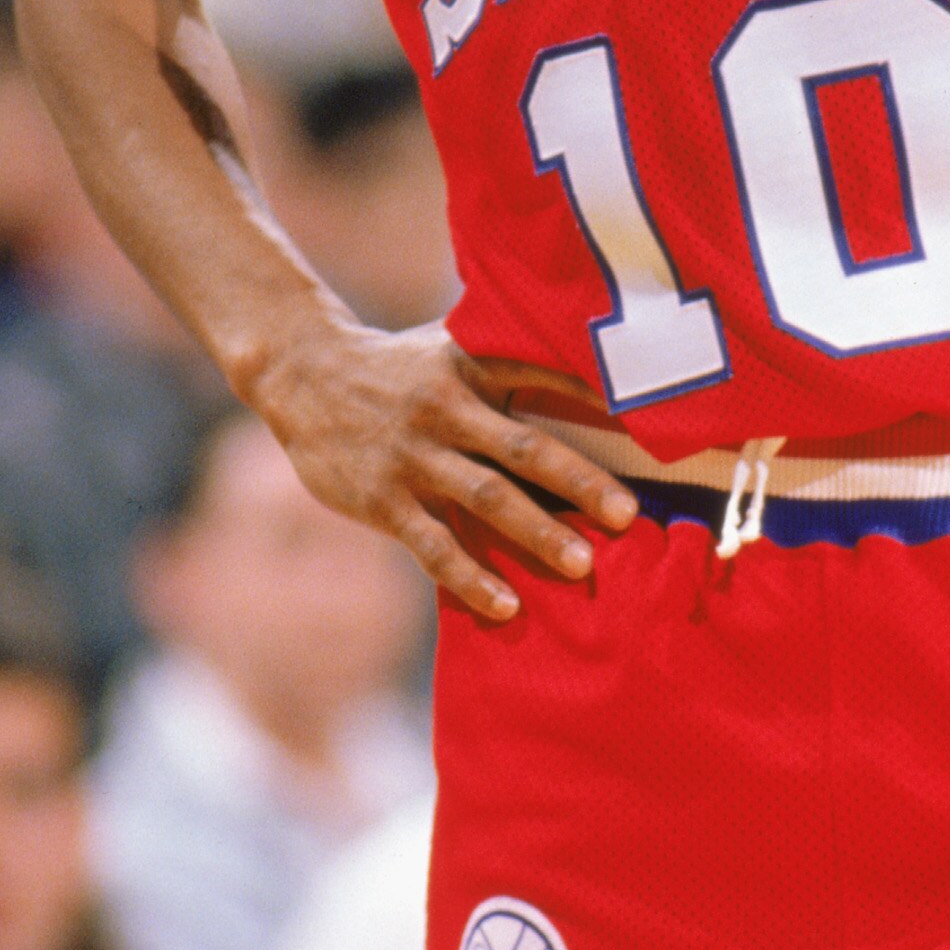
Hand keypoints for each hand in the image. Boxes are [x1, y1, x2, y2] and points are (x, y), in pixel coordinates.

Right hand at [252, 312, 635, 621]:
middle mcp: (445, 407)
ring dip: (536, 531)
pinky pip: (433, 543)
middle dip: (579, 482)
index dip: (594, 397)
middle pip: (523, 447)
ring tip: (583, 564)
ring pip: (485, 498)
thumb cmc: (395, 366)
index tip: (649, 422)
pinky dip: (470, 576)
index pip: (541, 375)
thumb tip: (588, 364)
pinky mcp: (382, 498)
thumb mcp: (447, 344)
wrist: (301, 372)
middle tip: (629, 515)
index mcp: (469, 364)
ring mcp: (413, 456)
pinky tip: (506, 604)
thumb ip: (505, 356)